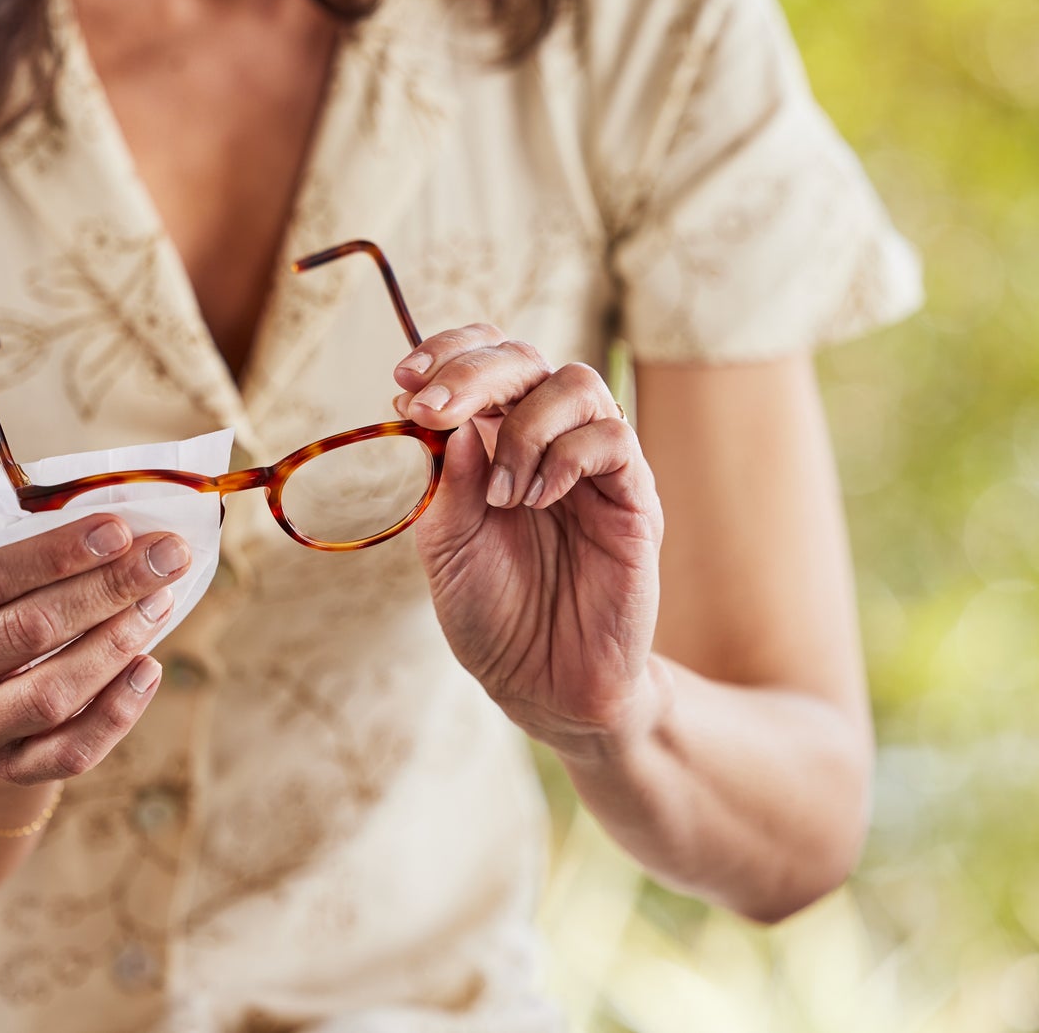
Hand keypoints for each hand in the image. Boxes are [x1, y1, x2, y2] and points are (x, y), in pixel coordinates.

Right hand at [0, 518, 185, 783]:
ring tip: (162, 601)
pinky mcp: (7, 768)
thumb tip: (119, 518)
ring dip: (117, 643)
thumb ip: (27, 534)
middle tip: (167, 557)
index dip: (56, 553)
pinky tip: (150, 667)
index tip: (120, 529)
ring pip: (52, 694)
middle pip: (27, 632)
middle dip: (107, 588)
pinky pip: (70, 751)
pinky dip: (118, 710)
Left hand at [395, 325, 666, 756]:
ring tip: (501, 494)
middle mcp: (549, 439)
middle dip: (472, 373)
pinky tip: (537, 500)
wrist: (543, 686)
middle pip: (525, 358)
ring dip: (525, 426)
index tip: (404, 377)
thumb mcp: (446, 546)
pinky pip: (613, 440)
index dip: (449, 351)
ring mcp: (595, 466)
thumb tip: (439, 417)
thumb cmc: (493, 614)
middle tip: (432, 410)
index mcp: (498, 440)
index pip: (485, 359)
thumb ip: (446, 481)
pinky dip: (567, 457)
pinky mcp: (635, 499)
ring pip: (577, 383)